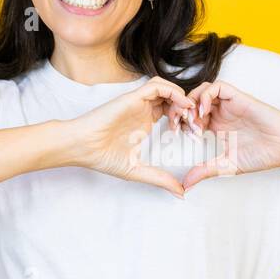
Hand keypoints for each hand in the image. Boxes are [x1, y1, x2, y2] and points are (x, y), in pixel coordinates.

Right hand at [66, 77, 196, 197]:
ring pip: (168, 89)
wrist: (81, 147)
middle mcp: (143, 110)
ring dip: (183, 98)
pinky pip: (157, 85)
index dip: (187, 120)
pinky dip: (173, 91)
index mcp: (145, 122)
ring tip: (190, 115)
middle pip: (174, 98)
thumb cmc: (102, 157)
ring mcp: (138, 102)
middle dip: (190, 109)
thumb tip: (181, 193)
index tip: (195, 135)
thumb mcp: (138, 171)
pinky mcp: (132, 97)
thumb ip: (160, 179)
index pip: (173, 111)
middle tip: (197, 125)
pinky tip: (182, 105)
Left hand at [177, 80, 279, 190]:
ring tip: (192, 119)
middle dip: (181, 111)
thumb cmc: (262, 155)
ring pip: (202, 91)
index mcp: (217, 126)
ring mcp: (229, 104)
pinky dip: (205, 95)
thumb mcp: (227, 165)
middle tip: (179, 125)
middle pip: (192, 101)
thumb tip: (185, 184)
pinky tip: (204, 112)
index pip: (190, 117)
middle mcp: (221, 113)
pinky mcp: (238, 97)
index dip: (181, 123)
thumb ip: (205, 171)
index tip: (177, 135)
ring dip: (192, 102)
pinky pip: (217, 87)